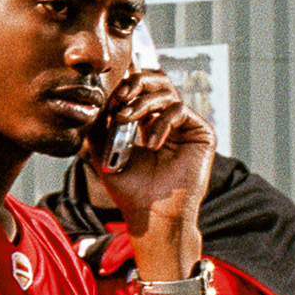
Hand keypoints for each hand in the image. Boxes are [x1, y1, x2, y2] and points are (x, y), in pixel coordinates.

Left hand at [90, 58, 213, 254]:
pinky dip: (161, 122)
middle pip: (156, 80)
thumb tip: (93, 101)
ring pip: (166, 92)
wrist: (151, 214)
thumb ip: (98, 125)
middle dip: (136, 83)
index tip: (109, 98)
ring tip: (126, 120)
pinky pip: (180, 110)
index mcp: (146, 121)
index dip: (124, 86)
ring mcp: (185, 125)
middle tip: (120, 96)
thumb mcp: (103, 152)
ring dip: (142, 103)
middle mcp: (167, 120)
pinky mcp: (201, 133)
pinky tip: (152, 144)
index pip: (139, 89)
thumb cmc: (130, 189)